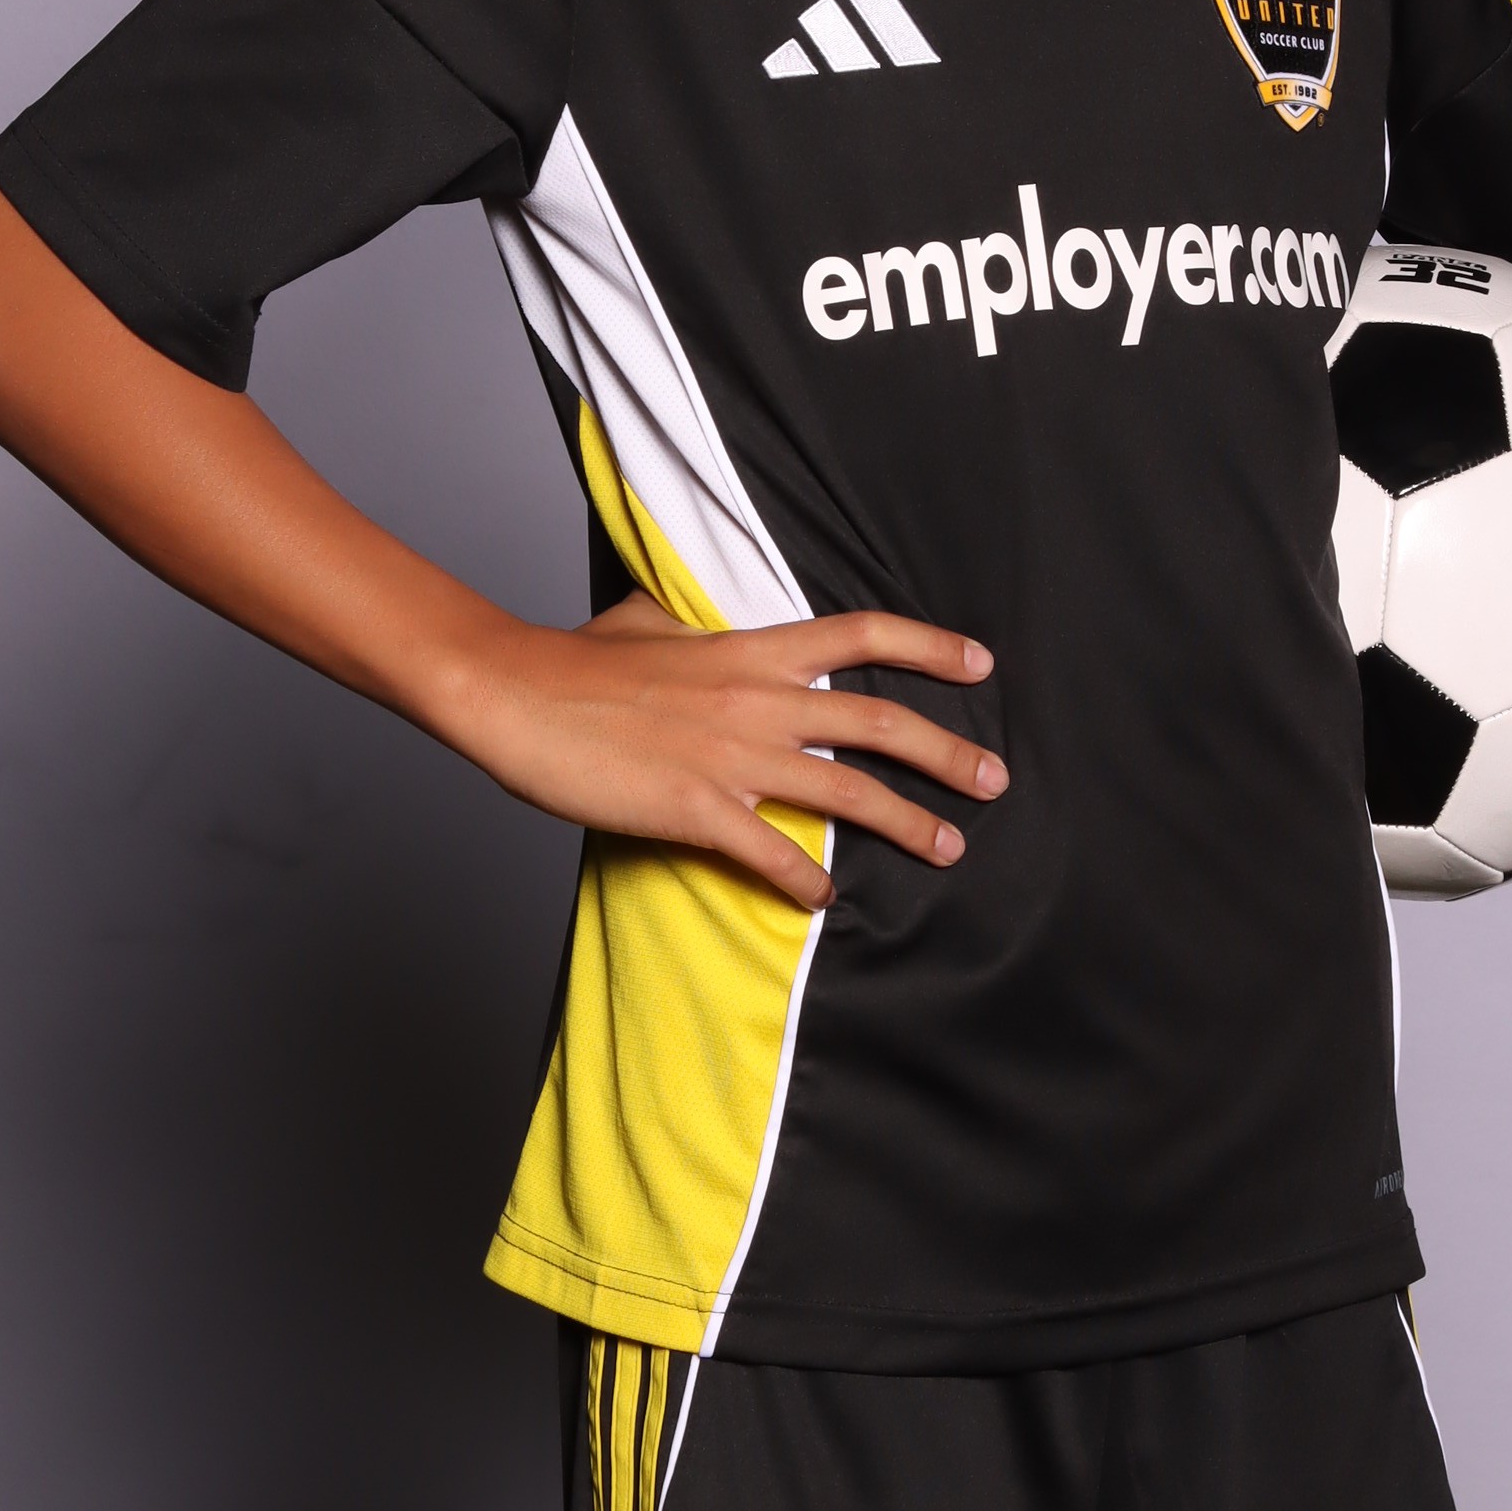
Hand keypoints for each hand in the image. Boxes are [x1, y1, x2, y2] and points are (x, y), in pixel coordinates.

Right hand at [433, 591, 1002, 914]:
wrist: (516, 691)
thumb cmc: (577, 659)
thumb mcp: (651, 619)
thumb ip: (697, 622)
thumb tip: (702, 612)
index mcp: (752, 648)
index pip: (862, 634)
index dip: (929, 647)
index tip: (980, 664)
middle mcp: (758, 700)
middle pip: (878, 724)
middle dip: (947, 754)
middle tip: (995, 780)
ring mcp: (731, 757)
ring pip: (847, 793)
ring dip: (908, 824)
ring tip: (949, 848)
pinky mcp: (697, 809)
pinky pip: (773, 853)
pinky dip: (808, 879)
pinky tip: (828, 898)